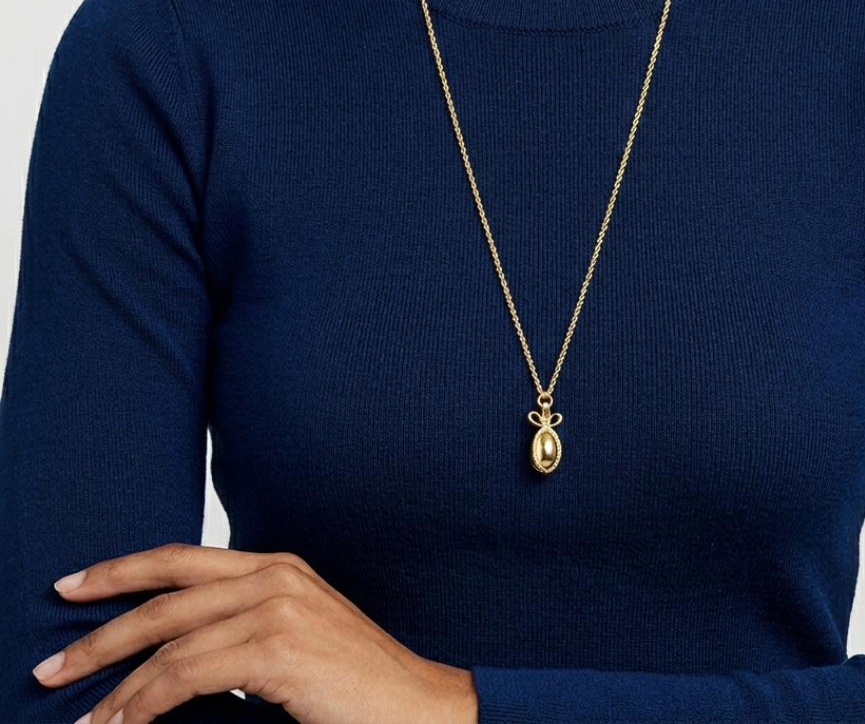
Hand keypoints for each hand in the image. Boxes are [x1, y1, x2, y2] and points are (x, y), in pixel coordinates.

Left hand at [31, 543, 477, 723]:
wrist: (414, 705)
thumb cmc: (351, 681)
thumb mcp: (292, 637)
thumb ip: (240, 625)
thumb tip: (170, 649)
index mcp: (277, 565)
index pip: (182, 557)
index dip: (122, 569)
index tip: (72, 586)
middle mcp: (274, 574)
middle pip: (166, 592)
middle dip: (101, 630)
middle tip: (51, 666)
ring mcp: (277, 607)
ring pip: (170, 640)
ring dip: (116, 684)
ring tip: (83, 717)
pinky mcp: (278, 648)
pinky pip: (188, 674)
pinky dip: (146, 702)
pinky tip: (125, 722)